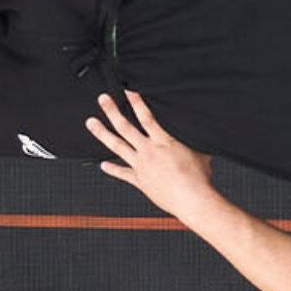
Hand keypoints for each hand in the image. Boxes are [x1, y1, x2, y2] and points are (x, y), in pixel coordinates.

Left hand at [86, 90, 214, 219]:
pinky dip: (112, 169)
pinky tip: (103, 165)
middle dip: (112, 111)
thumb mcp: (199, 150)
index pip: (146, 116)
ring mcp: (141, 166)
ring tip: (91, 123)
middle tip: (102, 100)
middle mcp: (149, 151)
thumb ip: (190, 138)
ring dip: (102, 133)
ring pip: (117, 146)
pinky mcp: (140, 181)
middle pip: (125, 127)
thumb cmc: (199, 178)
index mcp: (164, 141)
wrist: (192, 199)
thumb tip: (195, 128)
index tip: (127, 91)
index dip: (136, 102)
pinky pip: (122, 173)